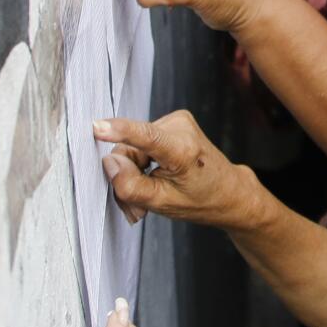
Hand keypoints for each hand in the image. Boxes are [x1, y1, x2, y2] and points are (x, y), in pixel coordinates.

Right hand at [95, 110, 270, 231]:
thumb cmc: (201, 200)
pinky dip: (143, 162)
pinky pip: (142, 142)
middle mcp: (181, 128)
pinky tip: (155, 176)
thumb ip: (132, 186)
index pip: (147, 138)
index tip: (97, 127)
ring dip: (135, 172)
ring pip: (133, 147)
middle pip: (129, 149)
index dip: (120, 131)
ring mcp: (177, 120)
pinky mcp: (173, 120)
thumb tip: (109, 162)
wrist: (228, 191)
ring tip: (152, 192)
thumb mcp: (163, 204)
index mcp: (183, 150)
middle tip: (137, 206)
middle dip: (127, 176)